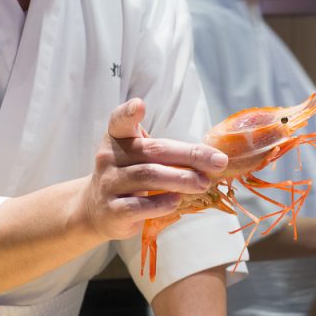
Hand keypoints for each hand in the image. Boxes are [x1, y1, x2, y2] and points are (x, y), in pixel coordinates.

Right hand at [79, 98, 227, 240]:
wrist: (96, 210)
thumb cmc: (129, 175)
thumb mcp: (140, 155)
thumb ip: (166, 151)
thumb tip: (211, 157)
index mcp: (117, 137)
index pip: (120, 121)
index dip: (129, 112)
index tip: (140, 105)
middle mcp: (109, 157)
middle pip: (153, 151)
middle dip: (190, 155)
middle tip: (218, 162)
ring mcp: (109, 184)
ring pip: (148, 176)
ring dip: (181, 179)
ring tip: (204, 183)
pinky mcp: (113, 210)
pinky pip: (140, 205)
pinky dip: (163, 203)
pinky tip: (178, 201)